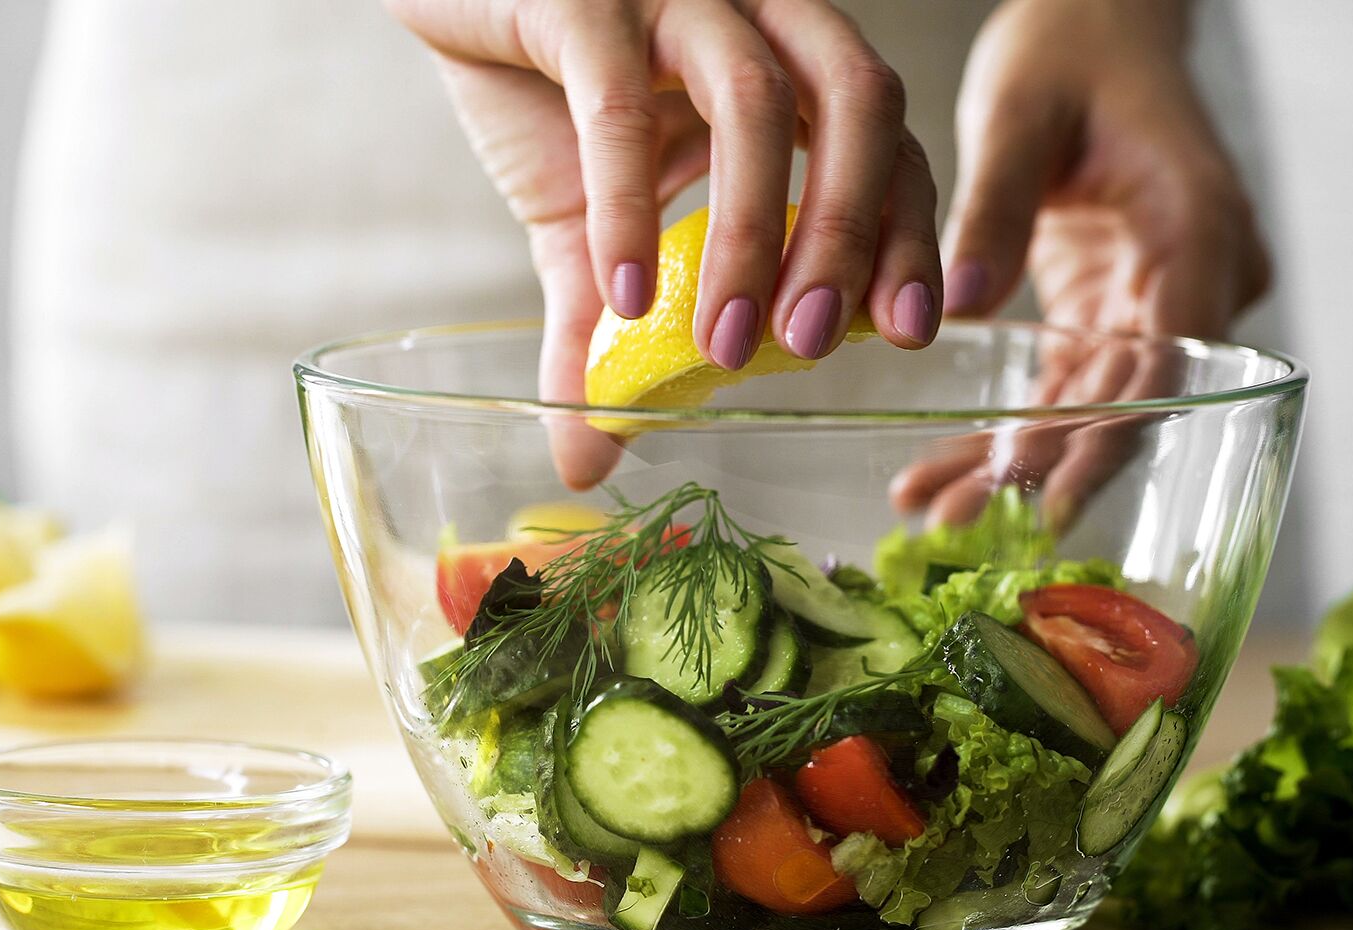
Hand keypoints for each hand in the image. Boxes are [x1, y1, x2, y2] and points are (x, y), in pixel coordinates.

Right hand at [386, 0, 943, 486]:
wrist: (445, 2)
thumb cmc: (539, 99)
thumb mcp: (587, 232)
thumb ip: (602, 337)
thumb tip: (588, 460)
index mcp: (783, 62)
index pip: (888, 140)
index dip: (907, 231)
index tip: (906, 331)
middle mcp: (751, 15)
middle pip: (859, 104)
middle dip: (853, 234)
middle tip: (814, 345)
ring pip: (757, 101)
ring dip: (754, 235)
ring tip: (723, 347)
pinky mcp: (581, 0)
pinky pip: (621, 104)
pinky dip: (631, 206)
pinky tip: (627, 294)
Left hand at [892, 0, 1268, 528]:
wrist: (1098, 22)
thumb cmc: (1072, 48)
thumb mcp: (1019, 113)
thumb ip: (994, 206)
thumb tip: (958, 307)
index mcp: (1195, 228)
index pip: (1161, 358)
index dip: (1103, 435)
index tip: (1041, 493)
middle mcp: (1191, 277)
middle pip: (1125, 399)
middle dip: (1042, 467)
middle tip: (956, 522)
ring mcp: (1155, 298)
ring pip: (1091, 404)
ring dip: (1015, 459)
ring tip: (934, 510)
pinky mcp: (1111, 305)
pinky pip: (1068, 383)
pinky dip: (1013, 424)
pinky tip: (951, 469)